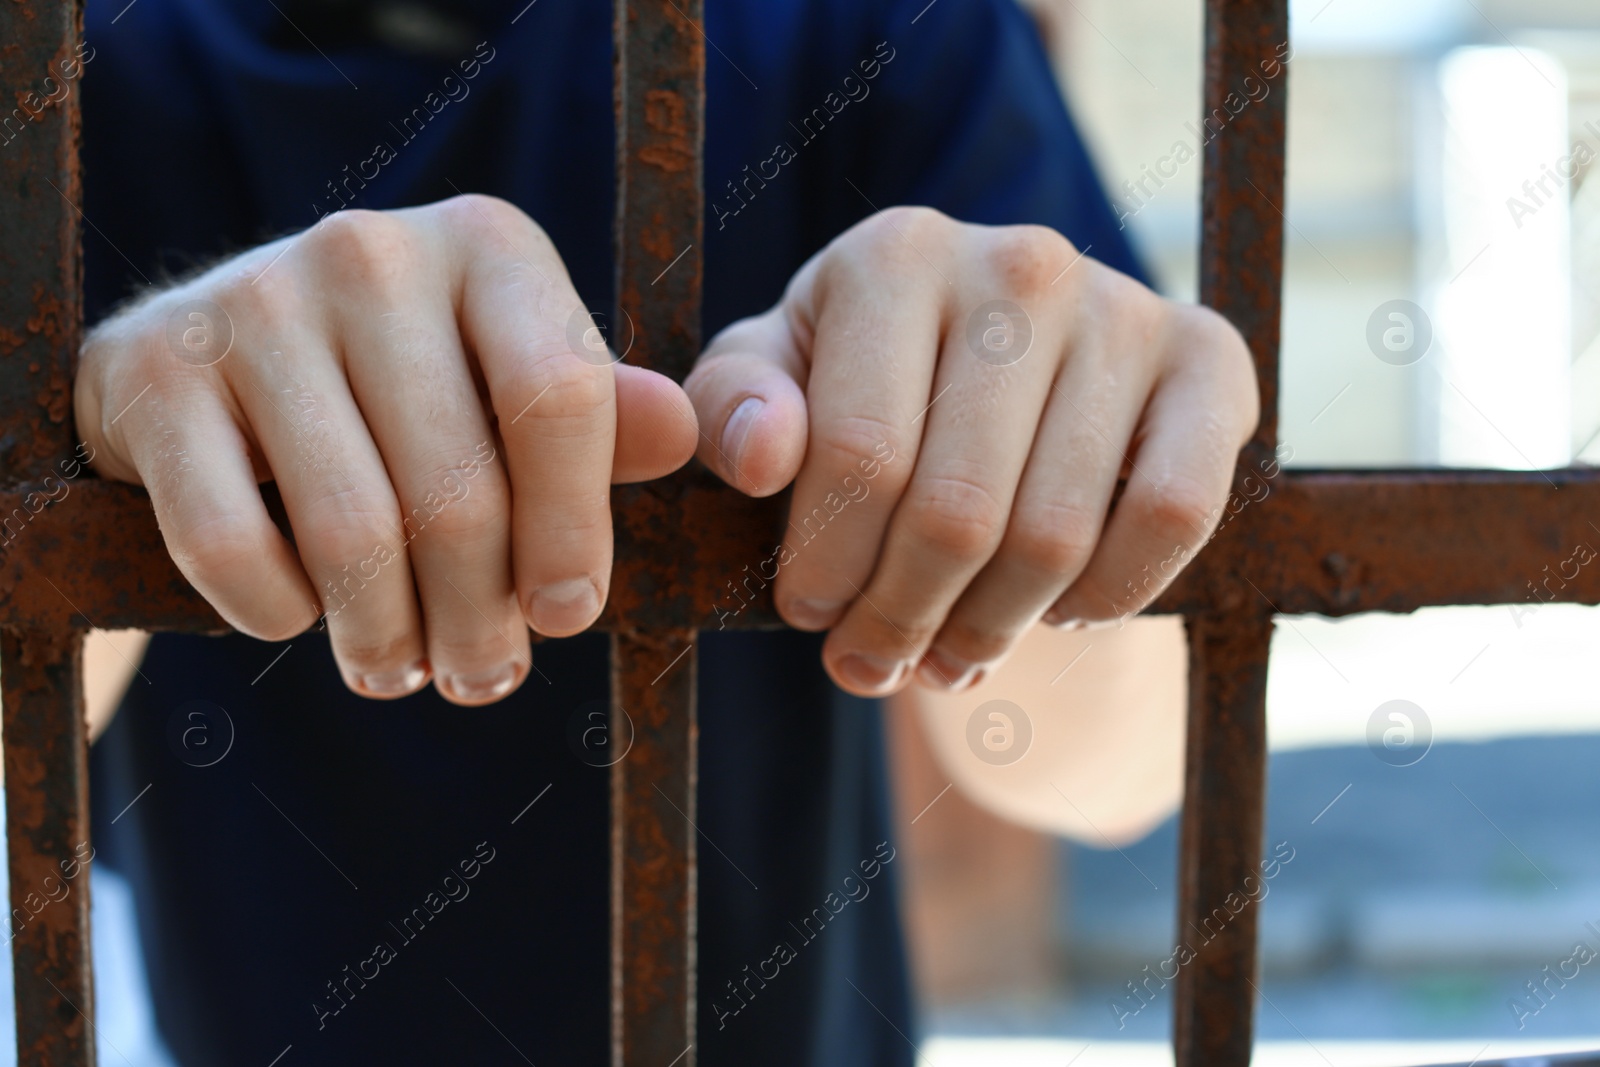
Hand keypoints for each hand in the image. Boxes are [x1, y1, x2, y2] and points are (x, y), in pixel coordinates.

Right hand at [76, 195, 696, 705]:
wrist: (211, 370)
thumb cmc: (404, 396)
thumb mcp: (514, 388)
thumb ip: (601, 421)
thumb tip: (684, 437)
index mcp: (488, 245)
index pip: (560, 398)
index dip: (573, 532)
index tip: (568, 615)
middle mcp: (372, 252)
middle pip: (459, 489)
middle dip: (481, 618)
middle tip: (482, 677)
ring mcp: (252, 301)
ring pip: (351, 530)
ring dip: (387, 636)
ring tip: (402, 671)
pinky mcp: (153, 371)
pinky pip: (230, 543)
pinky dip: (276, 612)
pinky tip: (301, 620)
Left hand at [685, 207, 1256, 696]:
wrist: (1010, 366)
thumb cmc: (865, 380)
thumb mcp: (776, 381)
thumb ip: (736, 408)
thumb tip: (763, 454)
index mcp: (895, 255)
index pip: (861, 456)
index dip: (827, 568)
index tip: (810, 614)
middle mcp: (1019, 264)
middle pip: (957, 511)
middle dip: (901, 618)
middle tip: (874, 660)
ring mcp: (1124, 307)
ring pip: (1055, 535)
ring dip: (990, 628)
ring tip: (949, 652)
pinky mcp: (1210, 359)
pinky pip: (1172, 519)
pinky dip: (1110, 596)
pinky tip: (1060, 610)